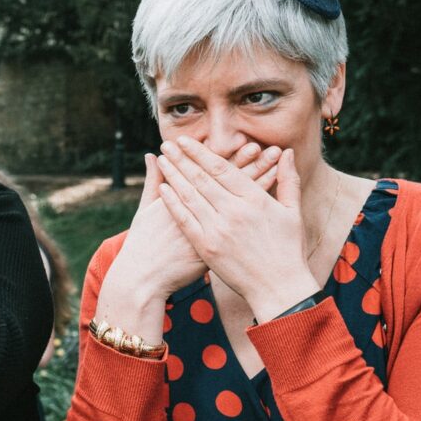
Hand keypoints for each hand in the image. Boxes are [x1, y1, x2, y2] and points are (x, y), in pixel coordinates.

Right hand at [99, 142, 281, 314]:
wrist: (146, 276)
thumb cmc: (144, 241)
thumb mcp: (146, 208)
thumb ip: (153, 180)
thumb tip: (152, 155)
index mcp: (186, 198)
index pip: (214, 174)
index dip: (233, 159)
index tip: (250, 145)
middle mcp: (204, 214)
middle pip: (232, 186)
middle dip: (252, 167)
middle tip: (270, 150)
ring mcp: (214, 232)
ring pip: (240, 204)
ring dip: (259, 184)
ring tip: (275, 167)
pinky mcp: (218, 248)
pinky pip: (242, 226)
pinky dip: (255, 214)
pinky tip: (268, 201)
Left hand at [156, 137, 318, 319]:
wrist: (278, 288)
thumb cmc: (289, 249)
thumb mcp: (293, 212)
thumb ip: (288, 180)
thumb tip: (287, 152)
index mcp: (255, 200)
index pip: (222, 169)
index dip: (201, 153)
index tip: (186, 141)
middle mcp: (234, 212)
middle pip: (201, 178)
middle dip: (182, 159)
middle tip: (167, 144)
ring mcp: (219, 230)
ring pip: (190, 196)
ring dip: (173, 176)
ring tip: (162, 160)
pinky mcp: (207, 247)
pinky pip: (186, 220)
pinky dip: (173, 203)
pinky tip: (163, 189)